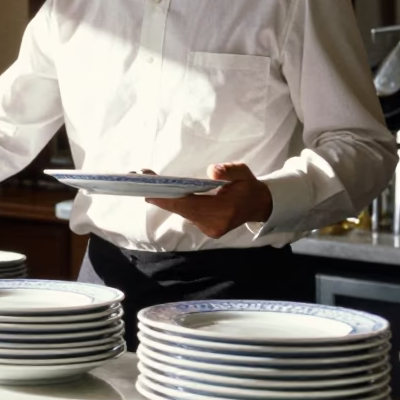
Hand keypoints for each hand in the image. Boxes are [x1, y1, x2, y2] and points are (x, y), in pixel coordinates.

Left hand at [145, 163, 272, 238]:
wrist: (259, 205)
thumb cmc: (248, 186)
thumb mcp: (244, 172)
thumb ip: (229, 170)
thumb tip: (212, 172)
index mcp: (224, 210)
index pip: (190, 205)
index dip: (168, 198)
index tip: (149, 191)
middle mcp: (214, 224)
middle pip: (181, 209)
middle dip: (161, 195)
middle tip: (140, 179)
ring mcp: (209, 229)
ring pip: (182, 212)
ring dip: (166, 199)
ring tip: (148, 183)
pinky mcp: (206, 229)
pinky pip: (187, 214)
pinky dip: (176, 203)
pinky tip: (163, 193)